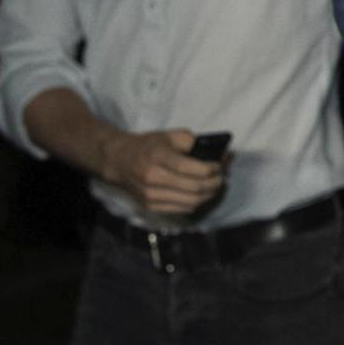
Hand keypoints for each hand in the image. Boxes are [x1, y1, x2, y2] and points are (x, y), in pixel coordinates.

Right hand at [95, 127, 226, 216]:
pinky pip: (182, 209)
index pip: (191, 168)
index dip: (212, 169)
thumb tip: (216, 154)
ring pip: (191, 202)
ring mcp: (151, 195)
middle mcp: (153, 178)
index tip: (221, 165)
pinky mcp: (151, 206)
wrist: (120, 161)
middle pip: (194, 188)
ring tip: (216, 186)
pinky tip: (202, 194)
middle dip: (215, 183)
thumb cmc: (148, 146)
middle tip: (223, 177)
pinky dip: (197, 202)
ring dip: (209, 195)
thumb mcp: (168, 135)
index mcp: (157, 156)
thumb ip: (191, 141)